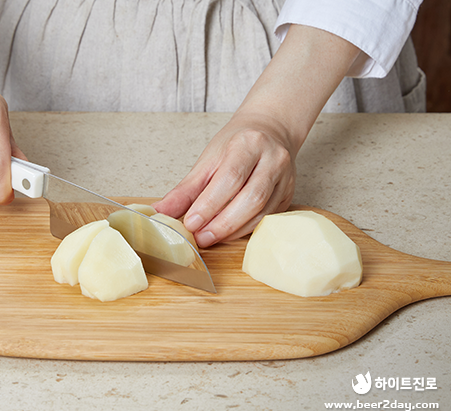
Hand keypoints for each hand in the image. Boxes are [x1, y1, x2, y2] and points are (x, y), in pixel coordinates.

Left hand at [154, 24, 360, 246]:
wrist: (269, 131)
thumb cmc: (235, 144)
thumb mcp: (207, 160)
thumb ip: (185, 189)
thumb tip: (161, 211)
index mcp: (249, 143)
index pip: (230, 178)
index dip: (209, 204)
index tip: (190, 222)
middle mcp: (273, 159)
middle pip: (251, 198)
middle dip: (222, 223)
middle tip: (200, 237)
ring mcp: (285, 178)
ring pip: (262, 212)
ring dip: (233, 230)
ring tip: (210, 237)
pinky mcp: (288, 194)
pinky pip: (267, 218)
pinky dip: (245, 229)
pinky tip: (228, 234)